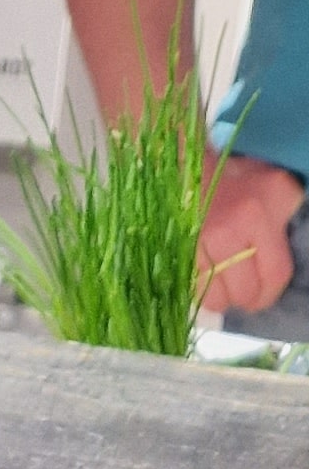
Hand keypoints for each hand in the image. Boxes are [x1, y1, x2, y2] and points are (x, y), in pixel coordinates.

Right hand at [199, 154, 303, 315]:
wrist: (193, 169)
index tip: (265, 294)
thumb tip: (287, 256)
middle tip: (246, 293)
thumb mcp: (276, 188)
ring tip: (225, 286)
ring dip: (223, 300)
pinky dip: (202, 292)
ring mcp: (200, 244)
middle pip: (245, 292)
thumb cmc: (240, 179)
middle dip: (248, 299)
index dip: (271, 293)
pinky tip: (207, 280)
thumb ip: (287, 218)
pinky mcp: (180, 253)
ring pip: (217, 298)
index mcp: (256, 216)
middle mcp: (228, 232)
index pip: (274, 274)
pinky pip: (193, 290)